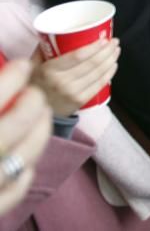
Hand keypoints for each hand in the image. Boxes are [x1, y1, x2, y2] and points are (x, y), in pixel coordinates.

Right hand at [0, 60, 52, 215]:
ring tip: (40, 115)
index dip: (12, 79)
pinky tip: (26, 153)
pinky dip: (26, 168)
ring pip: (25, 155)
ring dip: (39, 131)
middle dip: (31, 103)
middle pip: (16, 125)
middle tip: (34, 92)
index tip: (22, 66)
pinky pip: (17, 187)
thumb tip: (5, 72)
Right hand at [31, 39, 119, 116]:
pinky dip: (109, 73)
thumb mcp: (32, 64)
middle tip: (114, 41)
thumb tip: (58, 31)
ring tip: (115, 50)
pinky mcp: (79, 101)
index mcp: (49, 70)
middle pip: (92, 63)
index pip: (78, 56)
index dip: (94, 47)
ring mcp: (72, 93)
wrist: (33, 109)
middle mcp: (61, 82)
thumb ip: (43, 48)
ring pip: (99, 73)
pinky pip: (99, 85)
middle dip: (107, 50)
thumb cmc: (35, 82)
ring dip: (111, 59)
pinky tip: (113, 65)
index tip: (104, 39)